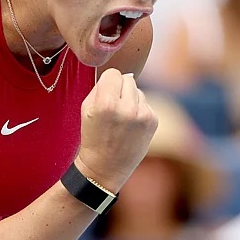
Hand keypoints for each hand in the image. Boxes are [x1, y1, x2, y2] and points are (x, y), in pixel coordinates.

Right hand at [75, 69, 157, 192]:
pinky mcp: (153, 121)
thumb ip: (100, 87)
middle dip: (120, 88)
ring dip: (130, 99)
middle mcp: (127, 108)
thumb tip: (118, 75)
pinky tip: (130, 125)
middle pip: (128, 78)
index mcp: (106, 104)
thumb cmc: (93, 136)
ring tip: (121, 118)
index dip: (107, 81)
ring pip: (138, 90)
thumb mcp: (86, 109)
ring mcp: (143, 115)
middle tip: (112, 104)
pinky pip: (146, 103)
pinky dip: (139, 110)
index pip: (113, 73)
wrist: (106, 166)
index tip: (105, 92)